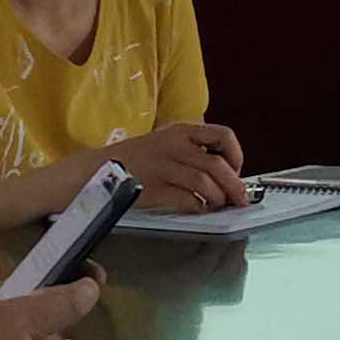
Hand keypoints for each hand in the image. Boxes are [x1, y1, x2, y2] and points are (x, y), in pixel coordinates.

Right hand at [111, 120, 247, 212]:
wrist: (99, 169)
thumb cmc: (138, 158)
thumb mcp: (166, 141)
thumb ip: (193, 151)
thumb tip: (227, 173)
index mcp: (181, 130)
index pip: (223, 135)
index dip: (236, 155)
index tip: (236, 170)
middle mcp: (174, 146)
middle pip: (218, 166)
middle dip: (234, 186)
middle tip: (239, 198)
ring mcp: (164, 168)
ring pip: (205, 184)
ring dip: (217, 198)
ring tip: (216, 204)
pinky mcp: (154, 189)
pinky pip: (187, 200)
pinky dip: (198, 207)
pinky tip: (197, 208)